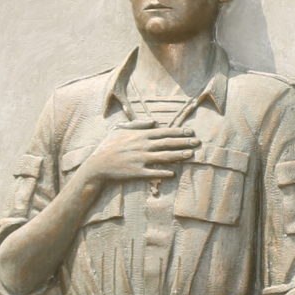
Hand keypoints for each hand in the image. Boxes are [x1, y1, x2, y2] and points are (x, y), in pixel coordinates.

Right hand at [79, 120, 198, 183]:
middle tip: (197, 142)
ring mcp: (140, 159)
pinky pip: (153, 172)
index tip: (191, 132)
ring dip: (178, 156)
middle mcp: (142, 146)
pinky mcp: (137, 172)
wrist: (97, 165)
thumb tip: (154, 121)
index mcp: (139, 135)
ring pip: (163, 157)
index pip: (163, 132)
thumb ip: (137, 124)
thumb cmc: (108, 146)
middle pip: (167, 143)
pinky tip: (174, 172)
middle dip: (183, 142)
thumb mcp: (119, 129)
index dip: (178, 132)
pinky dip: (164, 172)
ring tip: (190, 155)